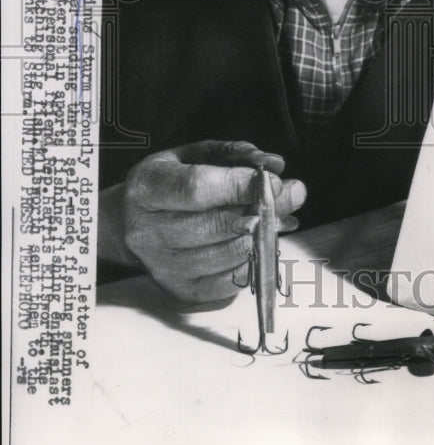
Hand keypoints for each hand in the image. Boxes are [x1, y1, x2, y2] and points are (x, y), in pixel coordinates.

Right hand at [99, 140, 305, 303]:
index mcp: (147, 188)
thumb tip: (274, 165)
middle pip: (216, 224)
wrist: (129, 224)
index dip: (241, 185)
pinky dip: (254, 260)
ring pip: (228, 254)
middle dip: (265, 209)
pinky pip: (231, 281)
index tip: (275, 180)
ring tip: (280, 217)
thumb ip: (235, 153)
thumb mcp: (194, 154)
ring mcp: (163, 266)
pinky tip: (261, 241)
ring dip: (265, 235)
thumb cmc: (170, 182)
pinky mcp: (181, 291)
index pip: (197, 189)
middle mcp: (148, 232)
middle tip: (294, 195)